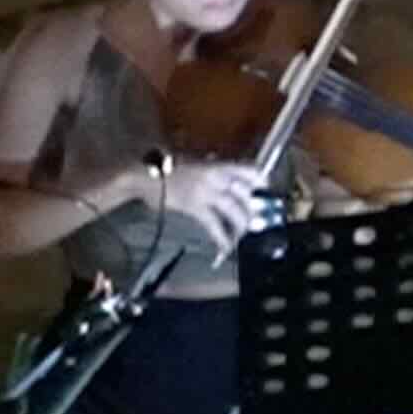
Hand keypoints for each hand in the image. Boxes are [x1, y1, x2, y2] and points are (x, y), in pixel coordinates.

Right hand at [141, 157, 274, 256]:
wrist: (145, 176)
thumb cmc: (167, 171)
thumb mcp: (194, 167)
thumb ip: (212, 175)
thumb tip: (226, 185)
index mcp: (215, 166)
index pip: (246, 170)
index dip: (260, 181)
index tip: (267, 190)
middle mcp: (214, 177)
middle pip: (243, 193)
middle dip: (253, 209)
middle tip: (258, 221)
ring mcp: (204, 191)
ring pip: (232, 208)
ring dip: (241, 224)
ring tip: (243, 235)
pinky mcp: (194, 206)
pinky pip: (214, 223)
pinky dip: (222, 237)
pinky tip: (226, 247)